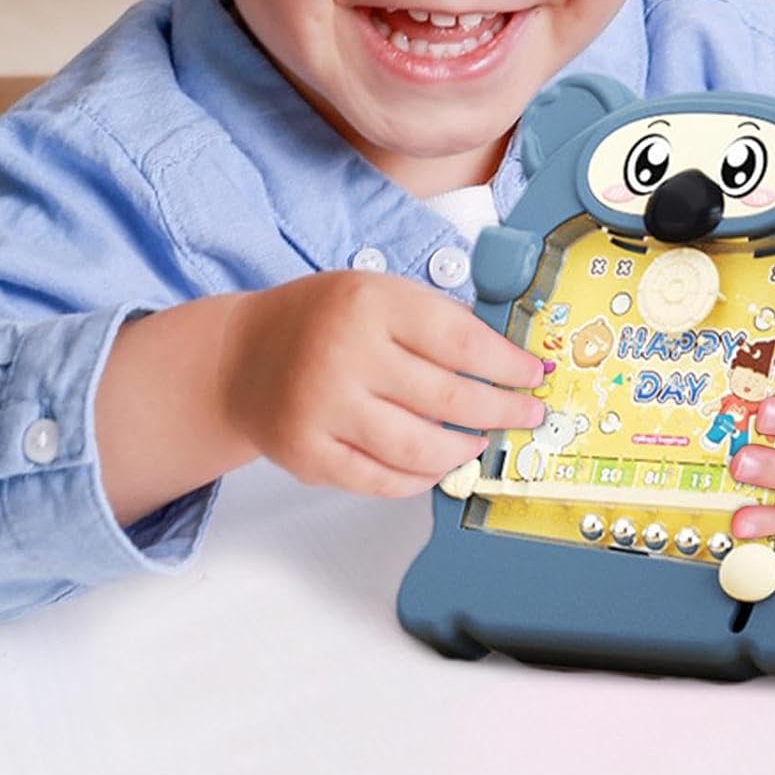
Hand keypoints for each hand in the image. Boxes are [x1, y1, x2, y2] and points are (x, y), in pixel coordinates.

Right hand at [220, 270, 545, 497]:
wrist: (240, 357)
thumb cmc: (318, 323)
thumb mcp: (375, 293)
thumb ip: (434, 321)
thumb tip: (506, 361)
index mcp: (369, 305)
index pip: (461, 342)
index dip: (508, 365)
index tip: (534, 375)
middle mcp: (345, 355)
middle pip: (450, 400)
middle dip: (502, 412)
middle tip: (525, 416)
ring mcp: (325, 409)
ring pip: (421, 450)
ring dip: (463, 451)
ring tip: (477, 442)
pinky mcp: (310, 454)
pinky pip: (383, 481)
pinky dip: (419, 478)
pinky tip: (434, 465)